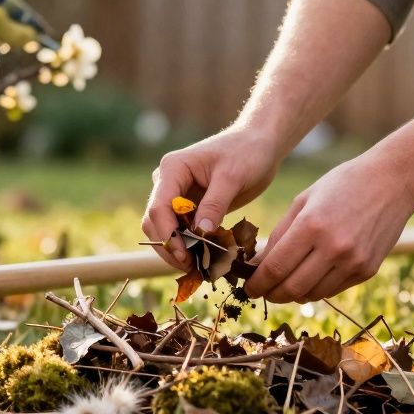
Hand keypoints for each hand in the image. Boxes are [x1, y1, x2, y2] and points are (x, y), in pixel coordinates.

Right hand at [142, 128, 281, 269]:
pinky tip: (207, 258)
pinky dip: (191, 246)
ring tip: (201, 266)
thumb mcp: (233, 177)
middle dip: (171, 247)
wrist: (259, 146)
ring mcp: (177, 196)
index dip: (168, 235)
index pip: (158, 208)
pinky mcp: (189, 208)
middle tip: (194, 268)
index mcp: (172, 169)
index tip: (186, 256)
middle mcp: (168, 183)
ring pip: (165, 230)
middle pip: (155, 223)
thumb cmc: (247, 153)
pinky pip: (182, 231)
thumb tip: (200, 235)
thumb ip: (215, 204)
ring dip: (179, 250)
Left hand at [244, 155, 413, 302]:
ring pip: (312, 294)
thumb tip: (257, 265)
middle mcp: (333, 247)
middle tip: (263, 292)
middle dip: (271, 294)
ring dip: (293, 295)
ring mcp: (353, 262)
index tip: (249, 288)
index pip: (275, 268)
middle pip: (292, 288)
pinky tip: (309, 279)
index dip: (257, 284)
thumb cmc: (342, 185)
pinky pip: (333, 290)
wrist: (392, 182)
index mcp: (311, 225)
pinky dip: (316, 289)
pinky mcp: (368, 270)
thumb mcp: (304, 201)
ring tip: (284, 286)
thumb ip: (279, 235)